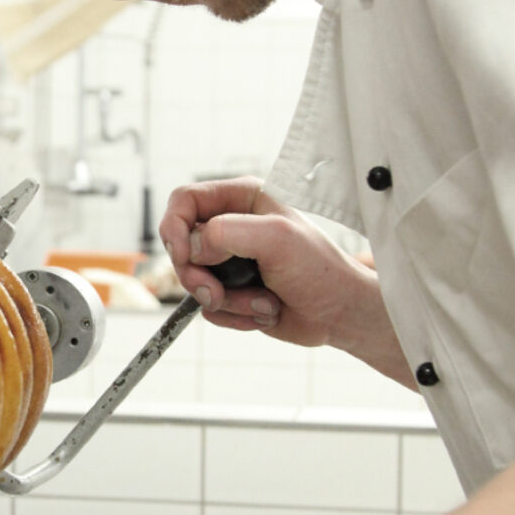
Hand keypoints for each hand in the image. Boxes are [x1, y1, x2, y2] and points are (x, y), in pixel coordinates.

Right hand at [158, 178, 402, 373]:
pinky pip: (208, 307)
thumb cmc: (320, 270)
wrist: (340, 314)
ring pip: (193, 281)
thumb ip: (228, 231)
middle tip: (215, 292)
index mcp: (242, 198)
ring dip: (225, 300)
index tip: (184, 255)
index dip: (174, 226)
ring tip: (261, 302)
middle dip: (197, 275)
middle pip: (180, 245)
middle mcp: (232, 225)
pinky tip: (264, 310)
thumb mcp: (277, 238)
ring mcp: (230, 260)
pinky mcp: (231, 290)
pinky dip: (234, 315)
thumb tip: (193, 248)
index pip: (184, 200)